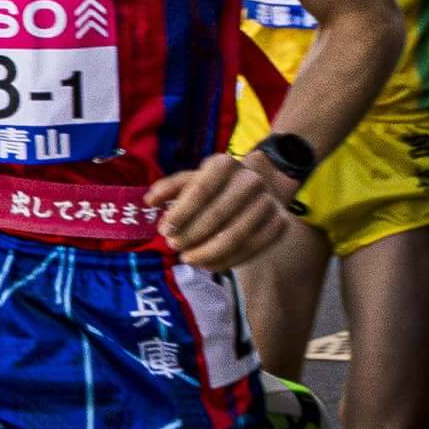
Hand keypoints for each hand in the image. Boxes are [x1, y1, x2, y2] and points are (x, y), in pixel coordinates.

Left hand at [146, 152, 290, 271]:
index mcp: (225, 164)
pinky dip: (227, 261)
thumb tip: (149, 201)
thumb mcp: (191, 179)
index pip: (200, 190)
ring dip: (207, 253)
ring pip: (236, 236)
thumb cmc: (213, 186)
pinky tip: (207, 264)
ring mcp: (268, 202)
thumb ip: (169, 188)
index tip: (164, 230)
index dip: (180, 213)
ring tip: (188, 258)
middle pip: (217, 215)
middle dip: (190, 235)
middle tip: (174, 246)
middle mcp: (251, 180)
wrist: (258, 186)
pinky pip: (252, 249)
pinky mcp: (279, 223)